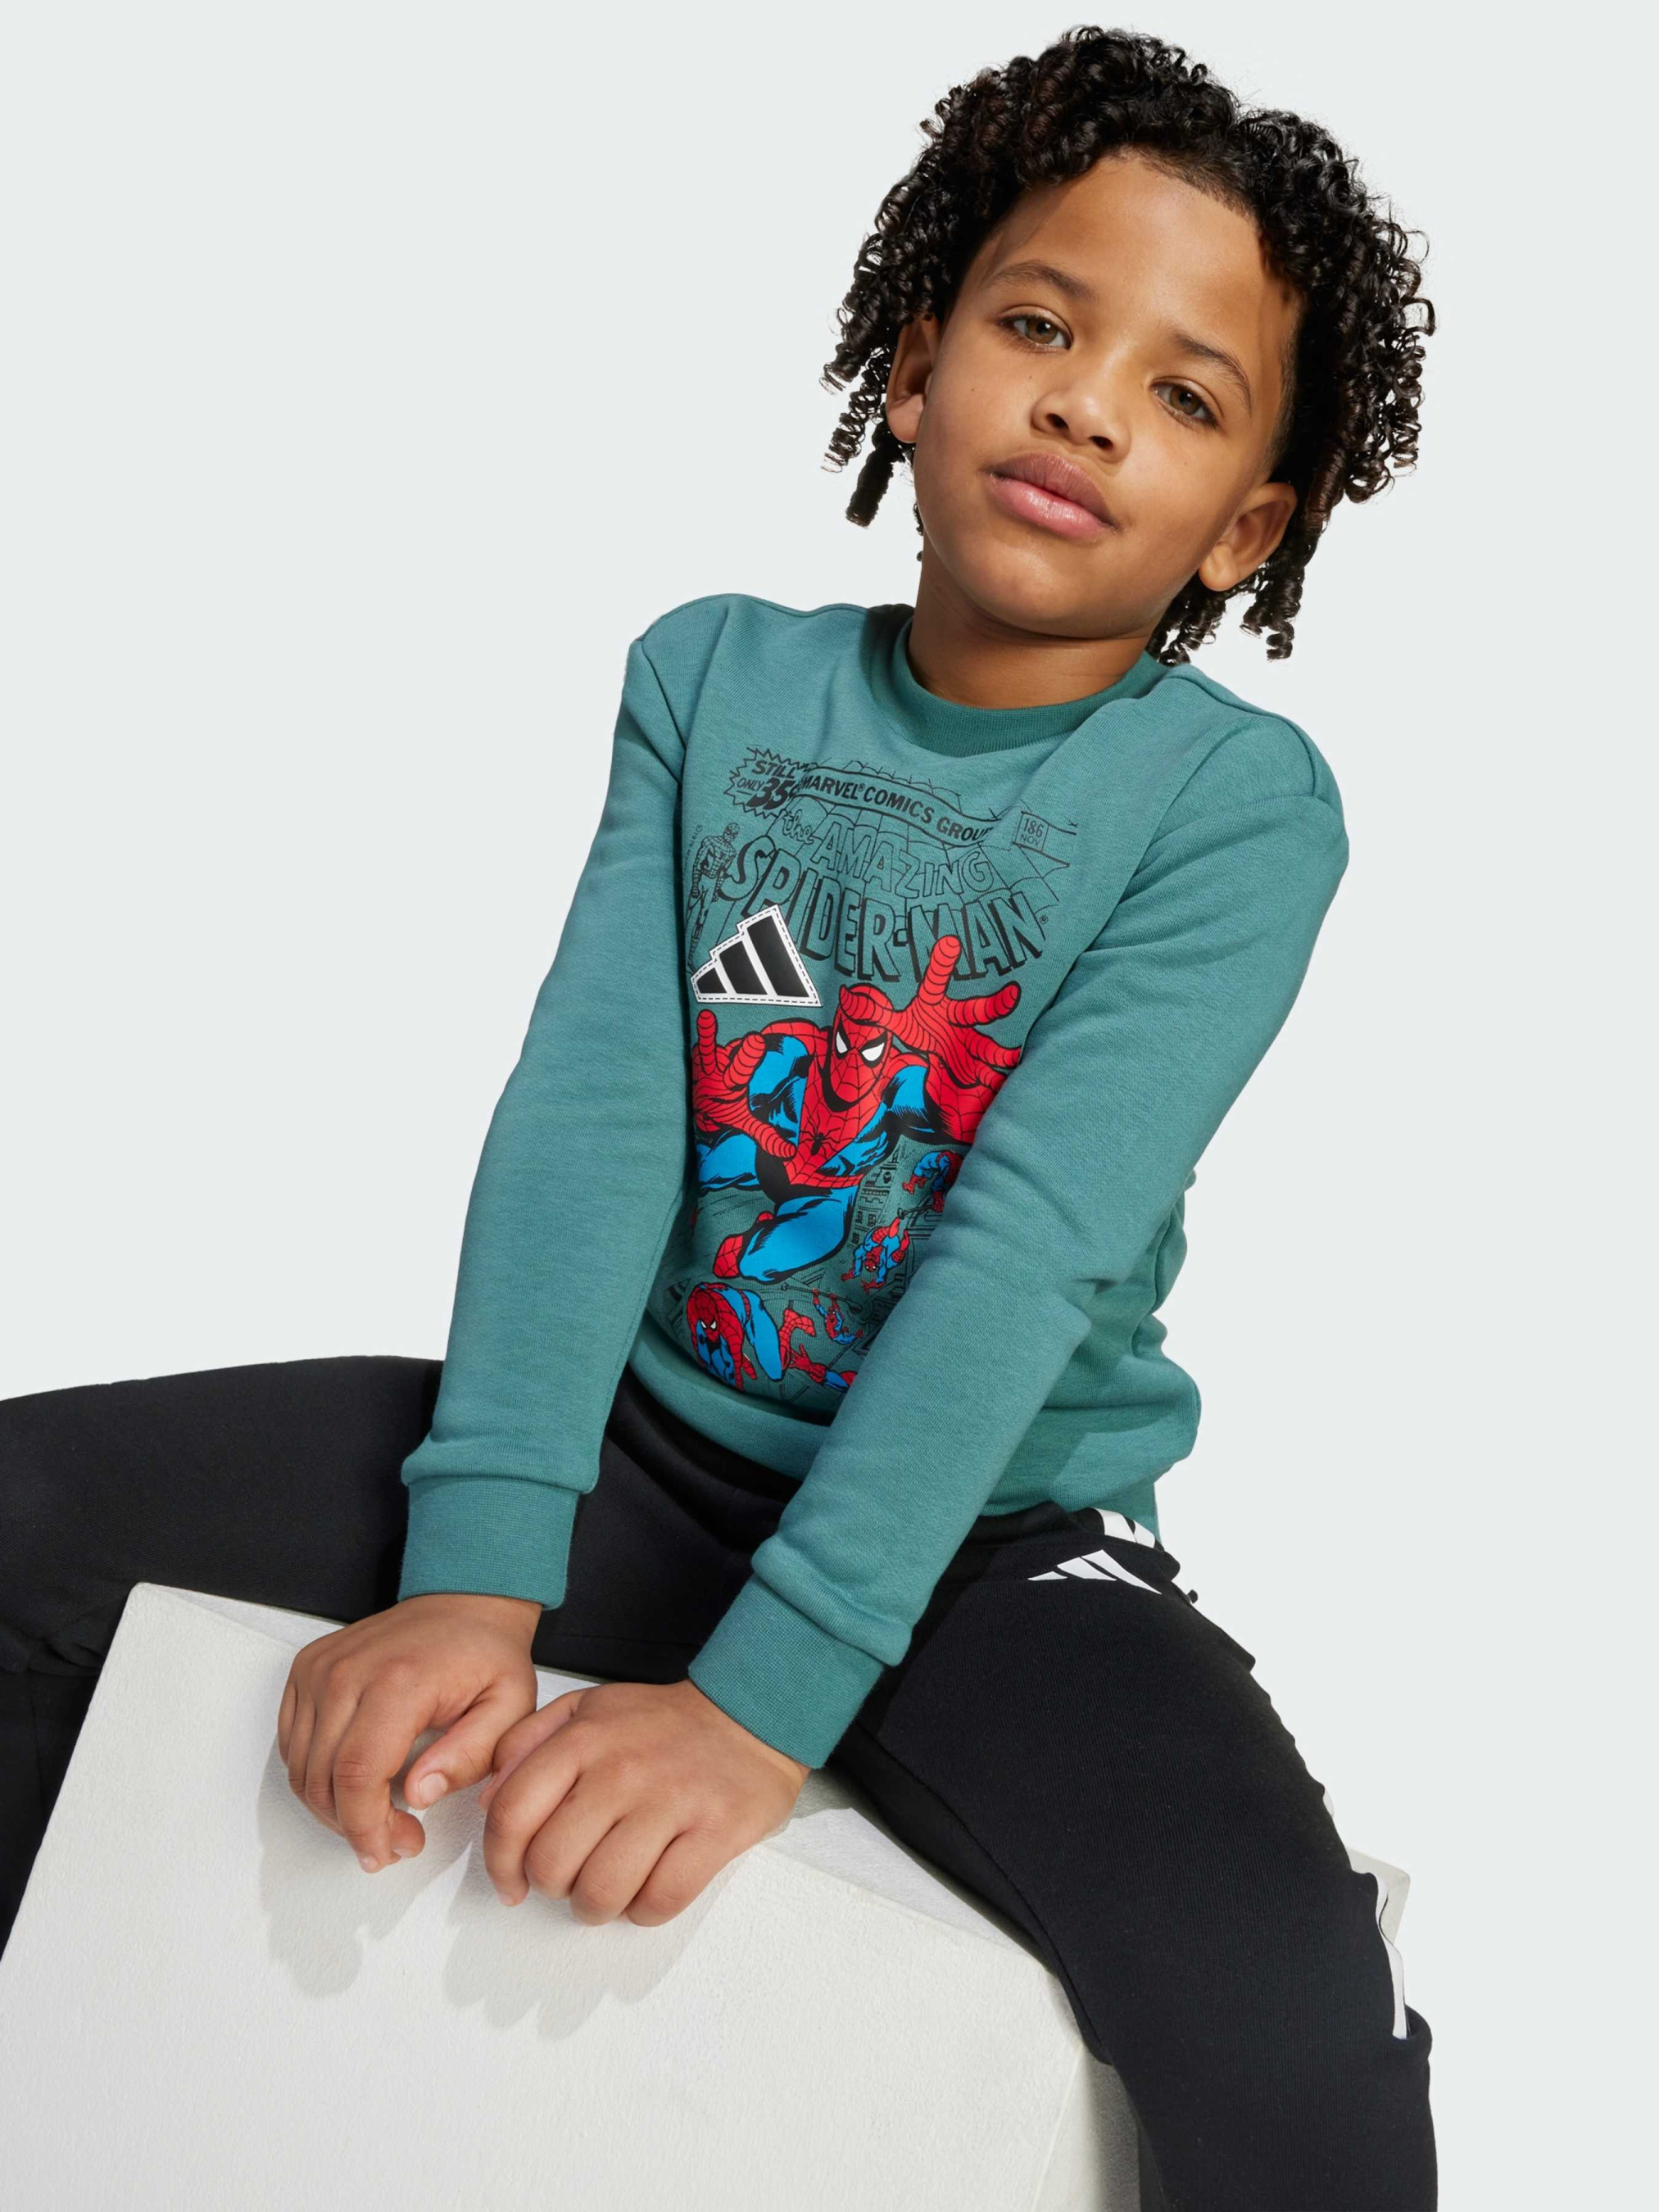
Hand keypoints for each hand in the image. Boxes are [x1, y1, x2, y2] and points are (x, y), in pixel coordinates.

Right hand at [278, 1591, 542, 1871]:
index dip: (366, 1827)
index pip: (358, 1774)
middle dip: (354, 1827)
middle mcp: (348, 1671)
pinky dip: (316, 1776)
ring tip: (381, 1814)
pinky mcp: (307, 1669)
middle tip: (398, 1838)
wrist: (465, 1602)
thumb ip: (469, 1756)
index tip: (388, 1851)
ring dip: (333, 1808)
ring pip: (300, 1768)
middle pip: (322, 1779)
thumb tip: (419, 1795)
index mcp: (399, 1681)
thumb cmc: (486, 1654)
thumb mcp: (508, 1707)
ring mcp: (321, 1668)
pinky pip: (291, 1744)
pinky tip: (356, 1783)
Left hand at [476, 1677, 810, 1925]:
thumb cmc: (661, 1723)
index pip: (512, 1815)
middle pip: (552, 1864)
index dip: (500, 1863)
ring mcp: (671, 1801)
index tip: (510, 1883)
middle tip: (569, 1880)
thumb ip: (526, 1744)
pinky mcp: (716, 1831)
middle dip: (552, 1888)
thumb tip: (486, 1799)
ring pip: (602, 1891)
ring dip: (595, 1907)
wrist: (750, 1712)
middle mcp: (622, 1769)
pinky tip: (648, 1890)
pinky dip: (645, 1911)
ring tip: (606, 1891)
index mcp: (583, 1738)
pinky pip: (661, 1900)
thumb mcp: (586, 1709)